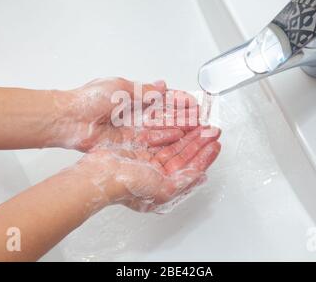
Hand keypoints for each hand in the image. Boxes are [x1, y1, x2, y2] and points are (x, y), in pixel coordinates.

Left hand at [51, 78, 199, 151]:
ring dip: (179, 127)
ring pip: (161, 128)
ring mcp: (133, 129)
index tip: (193, 102)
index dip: (178, 100)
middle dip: (183, 115)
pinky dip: (165, 139)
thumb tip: (162, 87)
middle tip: (200, 117)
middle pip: (165, 115)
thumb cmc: (88, 100)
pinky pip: (151, 141)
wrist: (70, 119)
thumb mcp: (120, 87)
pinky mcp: (128, 143)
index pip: (162, 98)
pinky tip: (178, 137)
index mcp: (133, 95)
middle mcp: (135, 113)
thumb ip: (144, 90)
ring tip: (195, 128)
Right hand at [72, 126, 220, 212]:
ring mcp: (147, 162)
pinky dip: (170, 132)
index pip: (190, 170)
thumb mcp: (163, 189)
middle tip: (212, 131)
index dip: (205, 157)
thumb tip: (201, 175)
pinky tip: (180, 126)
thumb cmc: (125, 187)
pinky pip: (159, 139)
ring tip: (200, 125)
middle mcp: (157, 176)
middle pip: (184, 156)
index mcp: (164, 188)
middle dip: (199, 143)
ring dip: (188, 136)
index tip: (215, 145)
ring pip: (174, 146)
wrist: (100, 175)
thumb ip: (184, 182)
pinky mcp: (137, 149)